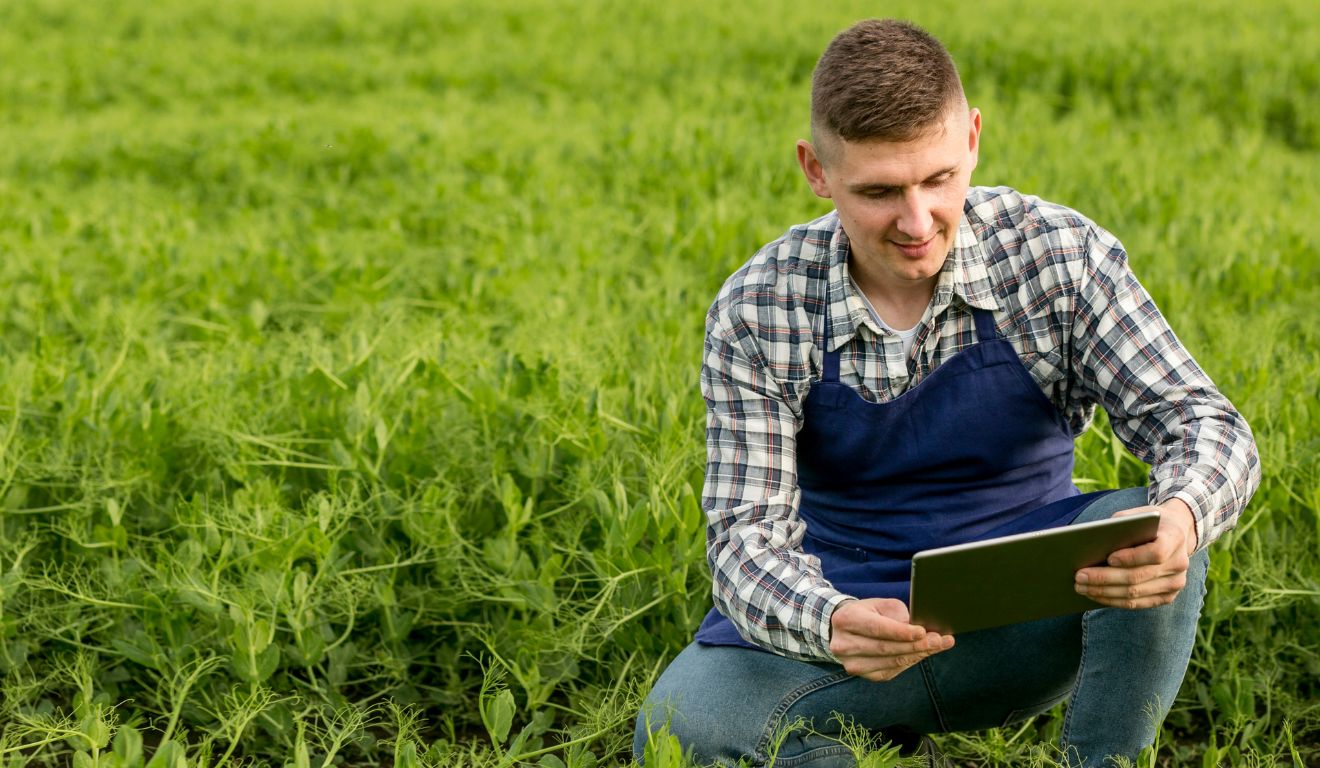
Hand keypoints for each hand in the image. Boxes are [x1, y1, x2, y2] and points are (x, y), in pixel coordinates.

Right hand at [828, 598, 954, 680]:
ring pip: (890, 662)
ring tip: (937, 646)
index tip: (923, 632)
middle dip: (915, 645)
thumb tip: (920, 631)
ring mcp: (851, 663)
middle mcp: (844, 644)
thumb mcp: (878, 605)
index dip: (901, 632)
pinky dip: (908, 662)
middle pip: (885, 648)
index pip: (877, 628)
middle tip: (939, 640)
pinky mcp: (861, 674)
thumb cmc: (866, 614)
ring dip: (916, 655)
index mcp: (846, 620)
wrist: (841, 630)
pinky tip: (920, 654)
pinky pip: (890, 671)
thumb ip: (897, 615)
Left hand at [1074, 499, 1197, 608]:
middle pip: (1139, 576)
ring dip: (1104, 592)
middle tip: (1080, 576)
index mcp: (1175, 538)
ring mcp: (1175, 583)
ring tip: (1081, 587)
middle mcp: (1179, 563)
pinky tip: (1095, 595)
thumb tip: (1091, 545)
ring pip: (1136, 594)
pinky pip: (1138, 603)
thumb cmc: (1147, 522)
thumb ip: (1119, 526)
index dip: (1132, 557)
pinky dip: (1114, 600)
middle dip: (1105, 578)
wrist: (1176, 533)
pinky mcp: (1168, 597)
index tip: (1108, 558)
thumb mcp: (1136, 515)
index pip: (1155, 552)